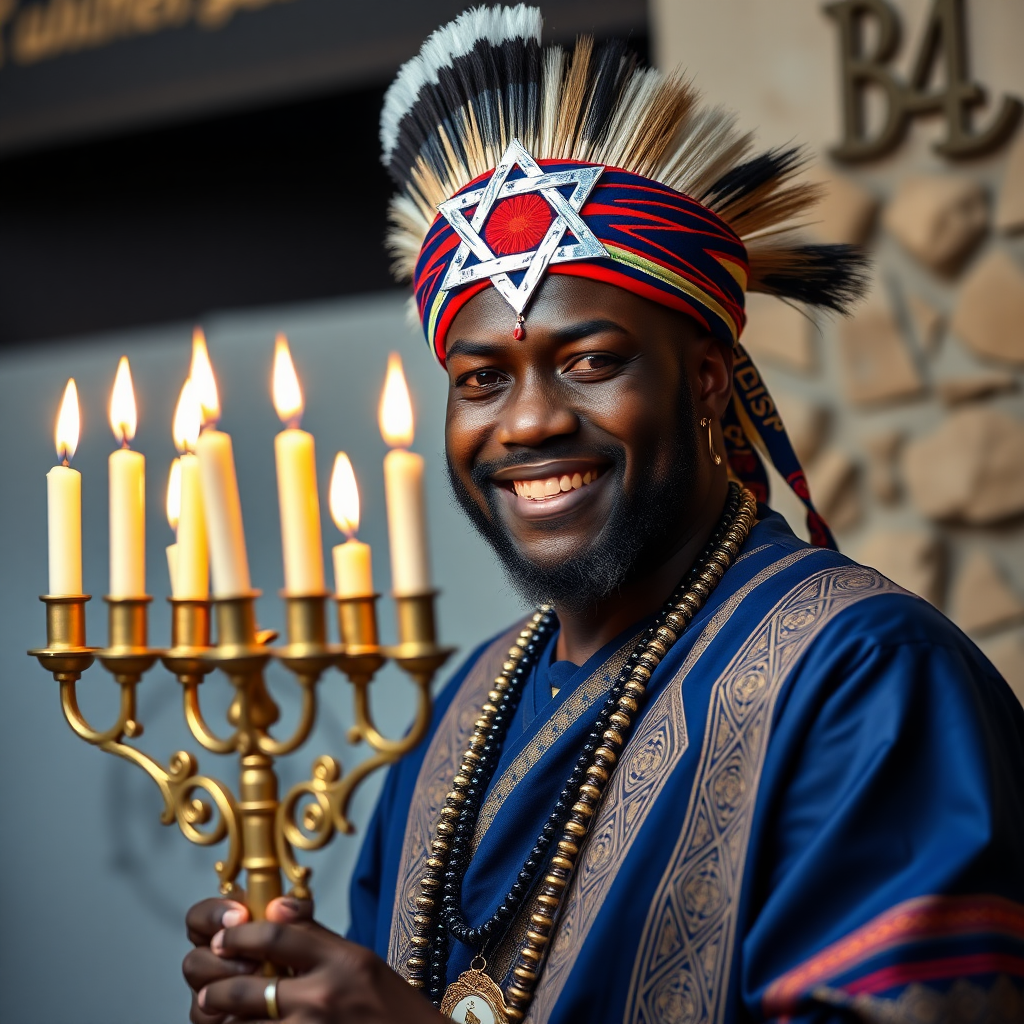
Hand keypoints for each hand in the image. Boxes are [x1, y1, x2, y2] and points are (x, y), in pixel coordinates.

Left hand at [192, 896, 446, 1022]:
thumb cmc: (389, 1007)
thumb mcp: (361, 960)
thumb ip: (316, 937)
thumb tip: (275, 907)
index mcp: (343, 959)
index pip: (276, 935)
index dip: (240, 935)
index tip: (223, 936)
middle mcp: (325, 996)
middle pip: (250, 986)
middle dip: (218, 985)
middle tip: (207, 983)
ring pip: (246, 1023)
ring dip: (221, 1018)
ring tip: (212, 1010)